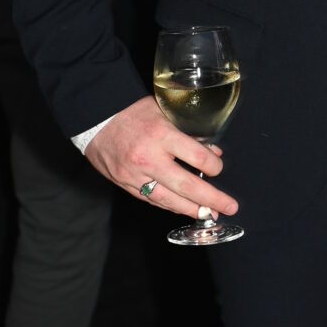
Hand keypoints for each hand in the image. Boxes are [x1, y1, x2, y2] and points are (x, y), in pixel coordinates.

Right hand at [85, 96, 238, 220]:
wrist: (96, 119)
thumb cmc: (133, 112)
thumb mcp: (164, 111)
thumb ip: (188, 131)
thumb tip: (213, 151)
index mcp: (161, 135)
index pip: (197, 157)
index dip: (214, 166)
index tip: (218, 167)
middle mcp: (149, 158)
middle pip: (187, 185)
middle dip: (212, 199)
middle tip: (229, 207)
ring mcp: (135, 174)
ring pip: (169, 199)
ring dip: (192, 209)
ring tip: (210, 214)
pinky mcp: (126, 184)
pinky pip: (152, 200)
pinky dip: (170, 206)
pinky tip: (184, 209)